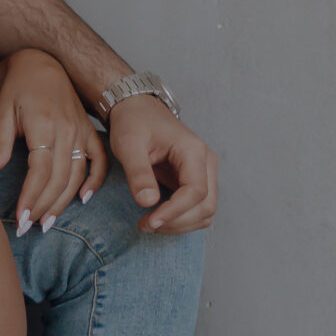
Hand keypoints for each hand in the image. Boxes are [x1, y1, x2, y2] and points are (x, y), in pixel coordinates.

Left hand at [0, 49, 106, 234]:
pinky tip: (83, 200)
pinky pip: (99, 161)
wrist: (43, 64)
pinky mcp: (89, 132)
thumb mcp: (3, 111)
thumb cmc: (18, 88)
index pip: (41, 170)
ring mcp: (82, 132)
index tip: (20, 217)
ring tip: (47, 222)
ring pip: (78, 175)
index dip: (31, 196)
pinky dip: (95, 181)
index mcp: (45, 125)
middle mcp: (68, 131)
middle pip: (60, 178)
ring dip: (64, 202)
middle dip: (44, 206)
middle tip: (29, 227)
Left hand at [107, 96, 218, 233]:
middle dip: (177, 222)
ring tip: (149, 224)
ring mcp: (204, 172)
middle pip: (206, 206)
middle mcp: (206, 162)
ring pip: (205, 211)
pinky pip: (197, 208)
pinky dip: (181, 219)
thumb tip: (148, 202)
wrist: (138, 110)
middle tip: (145, 225)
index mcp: (193, 151)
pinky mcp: (196, 180)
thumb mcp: (128, 144)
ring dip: (180, 224)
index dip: (175, 211)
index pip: (196, 191)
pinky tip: (157, 218)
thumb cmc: (134, 123)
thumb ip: (138, 173)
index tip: (150, 221)